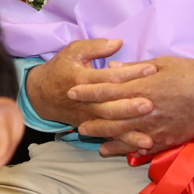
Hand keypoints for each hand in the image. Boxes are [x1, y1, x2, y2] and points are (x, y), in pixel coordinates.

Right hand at [23, 38, 156, 132]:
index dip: (130, 73)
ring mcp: (87, 117)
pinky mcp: (91, 127)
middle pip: (110, 106)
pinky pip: (108, 138)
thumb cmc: (62, 68)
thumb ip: (96, 47)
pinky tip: (140, 150)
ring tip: (149, 139)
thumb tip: (118, 43)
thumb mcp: (74, 51)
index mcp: (83, 79)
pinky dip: (123, 145)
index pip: (109, 77)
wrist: (42, 94)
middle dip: (130, 107)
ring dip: (129, 133)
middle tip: (150, 104)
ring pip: (110, 126)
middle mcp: (85, 101)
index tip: (151, 70)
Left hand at [61, 53, 193, 157]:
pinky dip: (124, 150)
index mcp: (142, 87)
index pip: (107, 90)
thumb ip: (134, 68)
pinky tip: (112, 151)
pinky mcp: (165, 139)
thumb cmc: (192, 74)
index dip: (87, 92)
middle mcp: (144, 109)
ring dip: (102, 136)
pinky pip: (140, 147)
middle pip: (110, 116)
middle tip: (75, 121)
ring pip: (121, 134)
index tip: (71, 92)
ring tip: (87, 136)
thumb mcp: (161, 63)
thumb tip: (112, 67)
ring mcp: (154, 127)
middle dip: (90, 118)